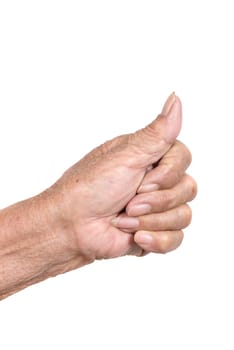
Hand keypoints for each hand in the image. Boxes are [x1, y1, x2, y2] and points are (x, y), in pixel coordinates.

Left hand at [50, 94, 195, 261]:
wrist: (71, 228)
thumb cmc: (89, 189)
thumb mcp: (125, 156)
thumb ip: (157, 132)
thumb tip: (176, 99)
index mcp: (148, 157)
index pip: (184, 157)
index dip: (168, 174)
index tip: (142, 180)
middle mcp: (155, 181)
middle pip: (188, 188)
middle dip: (156, 201)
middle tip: (128, 202)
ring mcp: (156, 208)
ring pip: (183, 215)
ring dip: (150, 221)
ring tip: (124, 220)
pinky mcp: (155, 232)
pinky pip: (176, 238)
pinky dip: (155, 240)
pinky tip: (134, 237)